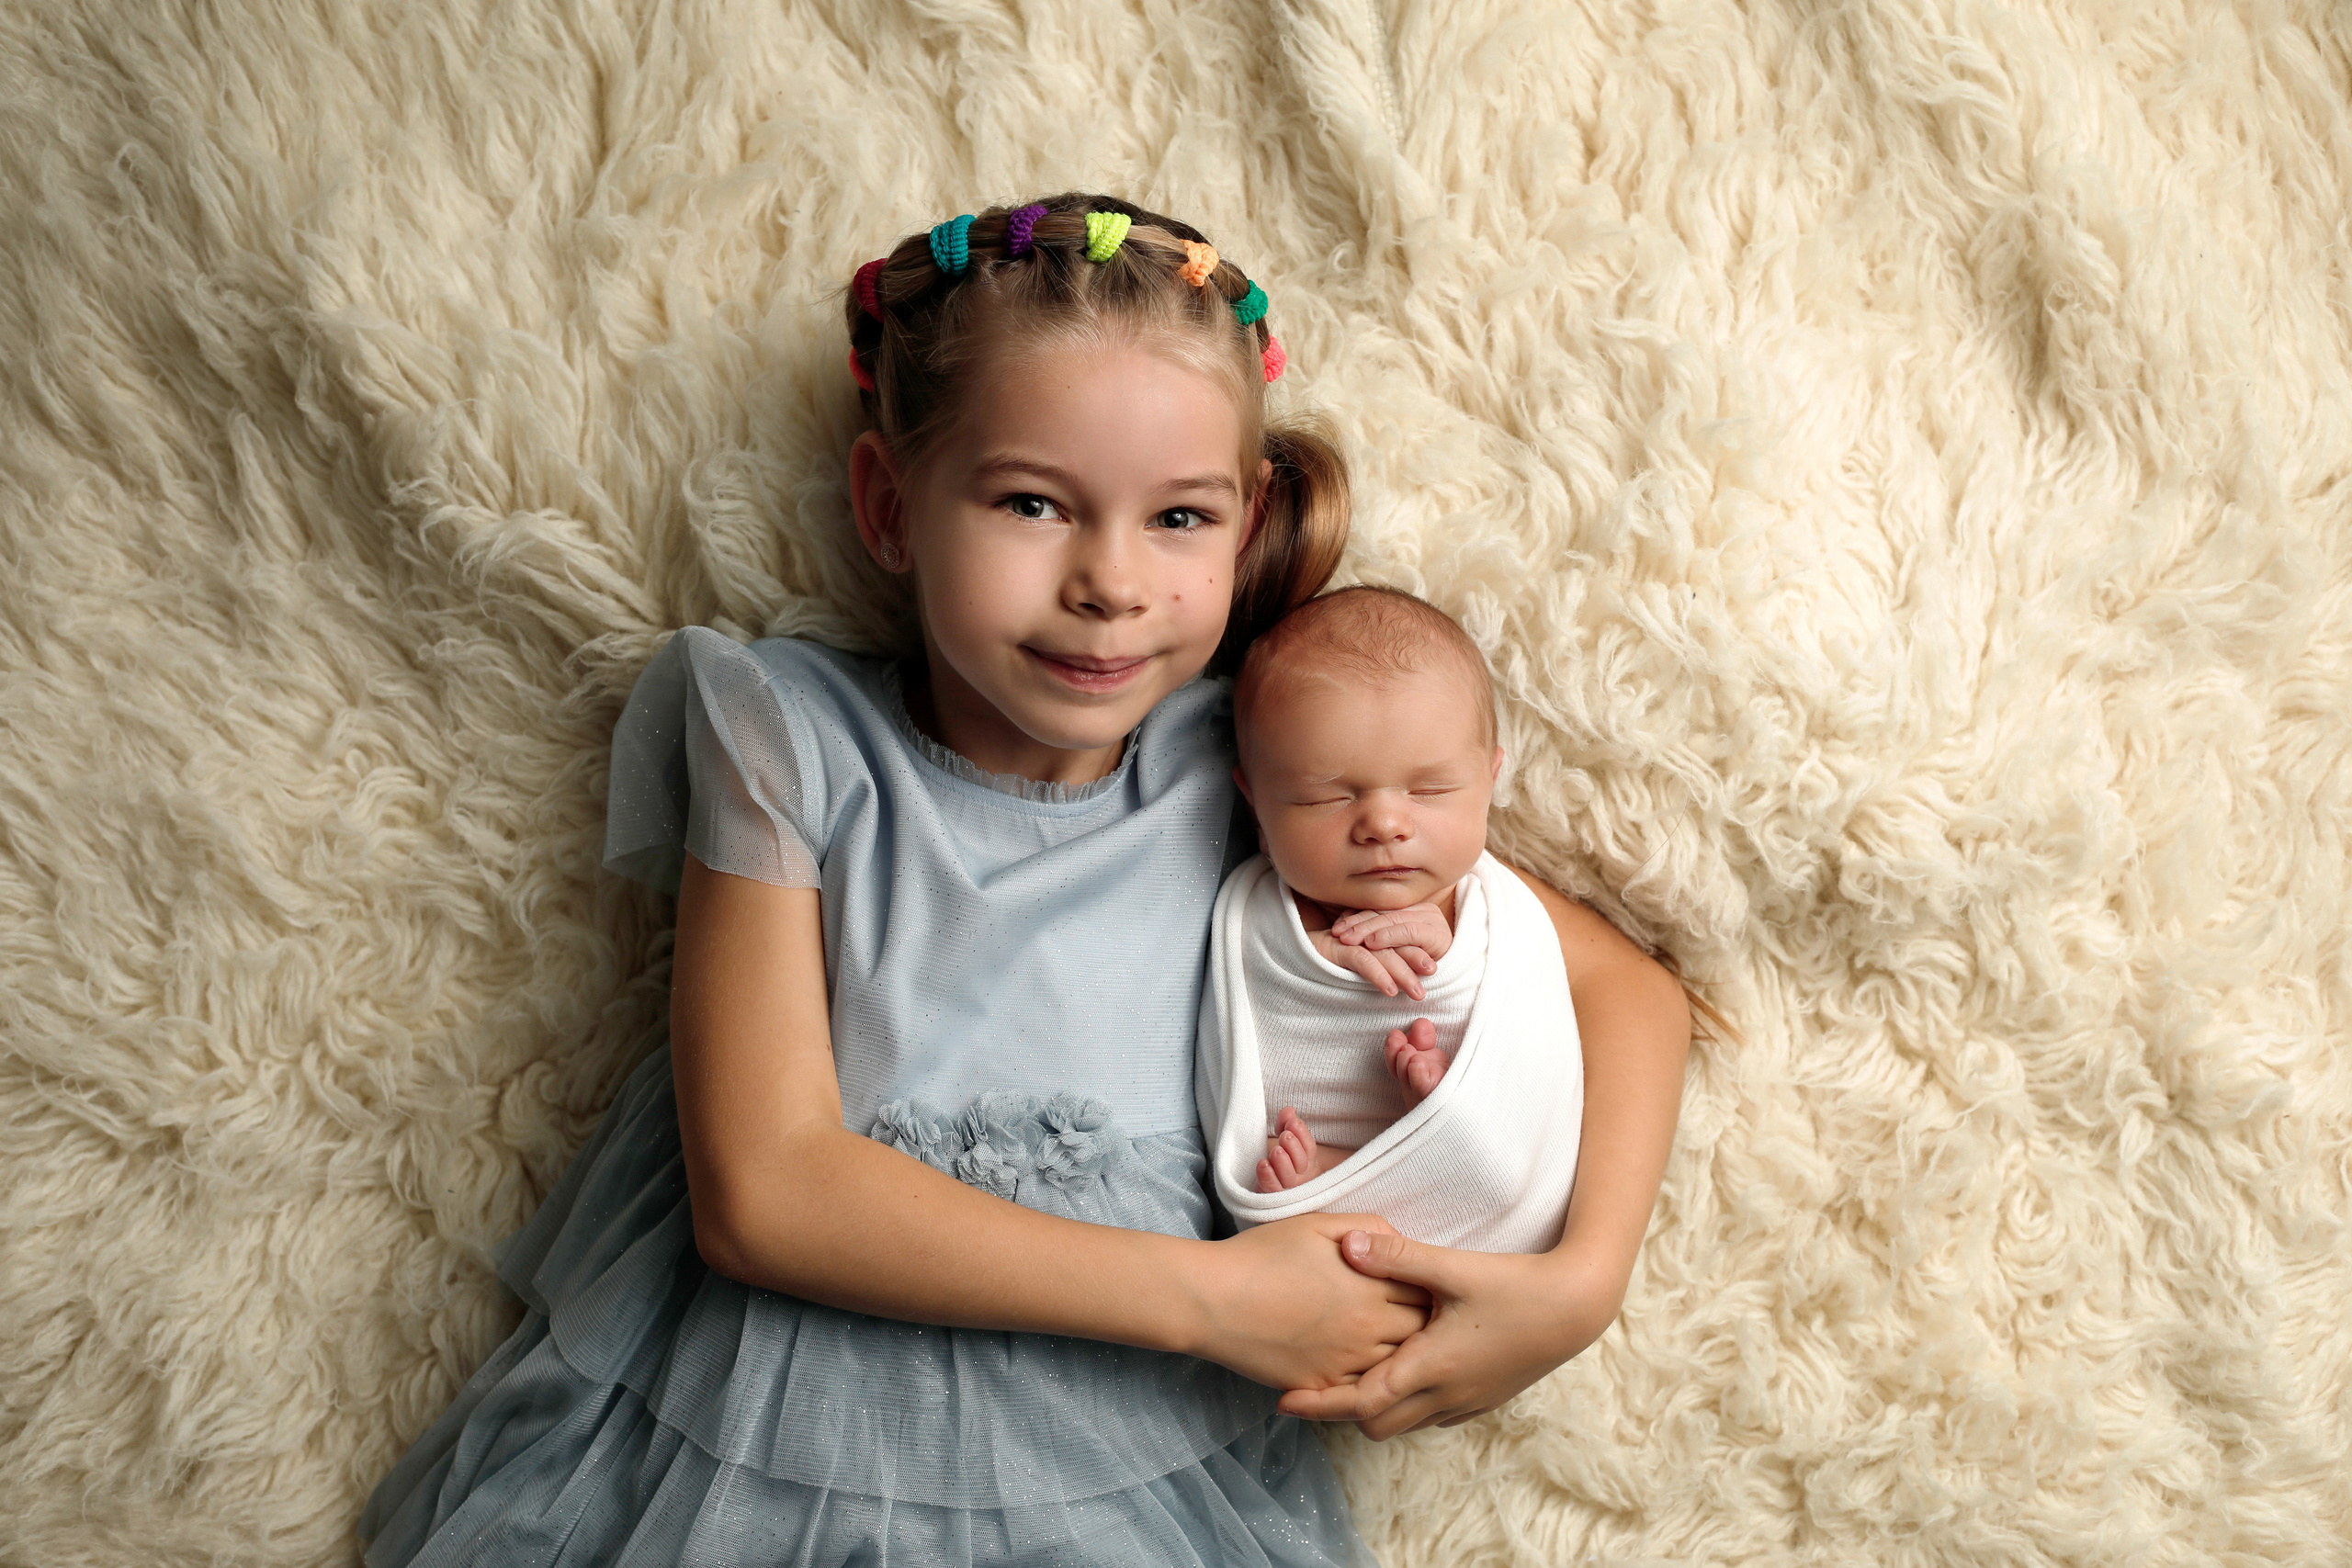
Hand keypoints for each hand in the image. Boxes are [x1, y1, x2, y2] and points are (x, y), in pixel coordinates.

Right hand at [1191, 1214, 1430, 1391]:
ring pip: (1397, 1368)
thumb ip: (1368, 1229)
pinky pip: (1364, 1392)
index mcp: (1371, 1286)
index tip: (1425, 1286)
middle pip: (1419, 1333)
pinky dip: (1374, 1382)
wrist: (1214, 1300)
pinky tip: (1371, 1371)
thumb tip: (1399, 1242)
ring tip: (1402, 1346)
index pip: (1424, 1293)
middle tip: (1423, 1318)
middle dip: (1424, 1324)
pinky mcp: (1323, 1387)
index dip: (1427, 1289)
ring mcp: (1346, 1363)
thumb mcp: (1318, 1225)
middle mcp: (1368, 1328)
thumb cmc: (1263, 1255)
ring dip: (1403, 1356)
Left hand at [1256, 1106, 1320, 1192]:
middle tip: (1285, 1136)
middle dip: (1294, 1148)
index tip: (1293, 1122)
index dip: (1302, 1134)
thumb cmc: (1281, 1161)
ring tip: (1276, 1151)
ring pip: (1289, 1178)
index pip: (1309, 1147)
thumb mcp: (1284, 1139)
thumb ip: (1285, 1124)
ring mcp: (1288, 1189)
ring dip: (1283, 1163)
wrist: (1271, 1190)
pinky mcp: (1273, 1198)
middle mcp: (1301, 1175)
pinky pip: (1273, 1189)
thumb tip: (1289, 1110)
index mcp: (1307, 1160)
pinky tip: (1263, 1164)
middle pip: (1301, 1163)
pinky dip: (1268, 1177)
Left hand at [1276, 1230, 1619, 1437]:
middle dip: (1345, 1410)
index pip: (1362, 1403)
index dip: (1320, 1404)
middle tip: (1318, 1383)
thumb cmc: (1517, 1286)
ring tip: (1352, 1378)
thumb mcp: (1454, 1266)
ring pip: (1406, 1424)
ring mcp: (1468, 1401)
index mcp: (1430, 1366)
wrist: (1577, 1309)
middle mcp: (1446, 1394)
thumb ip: (1397, 1256)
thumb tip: (1347, 1245)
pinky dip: (1409, 1404)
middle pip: (1378, 1424)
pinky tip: (1404, 1371)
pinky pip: (1433, 1415)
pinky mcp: (1485, 1398)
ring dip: (1378, 1407)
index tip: (1286, 1399)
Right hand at [1306, 925, 1436, 999]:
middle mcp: (1363, 930)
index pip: (1399, 936)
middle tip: (1434, 975)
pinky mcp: (1337, 948)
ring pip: (1383, 953)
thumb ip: (1379, 956)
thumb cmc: (1329, 957)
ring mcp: (1350, 938)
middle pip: (1396, 942)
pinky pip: (1362, 961)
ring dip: (1402, 973)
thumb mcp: (1358, 956)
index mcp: (1370, 929)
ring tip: (1418, 992)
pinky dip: (1378, 975)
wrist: (1292, 951)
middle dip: (1416, 959)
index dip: (1417, 949)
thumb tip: (1407, 973)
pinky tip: (1390, 991)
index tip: (1435, 967)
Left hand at [1328, 901, 1453, 963]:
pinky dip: (1388, 937)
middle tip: (1337, 934)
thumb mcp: (1398, 951)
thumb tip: (1347, 927)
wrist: (1457, 986)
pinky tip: (1371, 945)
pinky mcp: (1438, 935)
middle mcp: (1424, 910)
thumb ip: (1381, 936)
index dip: (1356, 917)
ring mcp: (1433, 921)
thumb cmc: (1419, 971)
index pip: (1380, 910)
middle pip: (1385, 913)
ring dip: (1368, 930)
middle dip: (1358, 923)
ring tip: (1349, 939)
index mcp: (1414, 910)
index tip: (1335, 927)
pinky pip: (1409, 932)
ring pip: (1394, 920)